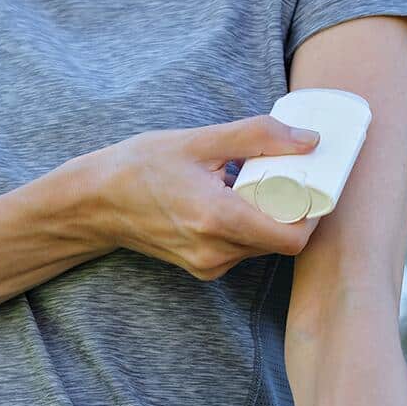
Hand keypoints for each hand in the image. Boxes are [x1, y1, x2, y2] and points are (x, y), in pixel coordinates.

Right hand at [83, 115, 323, 279]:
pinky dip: (245, 226)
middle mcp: (214, 251)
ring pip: (262, 245)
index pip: (292, 237)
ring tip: (243, 184)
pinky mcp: (202, 268)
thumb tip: (310, 140)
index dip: (312, 213)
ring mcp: (207, 265)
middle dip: (289, 209)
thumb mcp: (199, 140)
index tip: (310, 184)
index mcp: (216, 218)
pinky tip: (224, 201)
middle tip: (280, 175)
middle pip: (281, 240)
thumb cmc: (140, 167)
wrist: (95, 203)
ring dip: (265, 217)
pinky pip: (242, 249)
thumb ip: (259, 137)